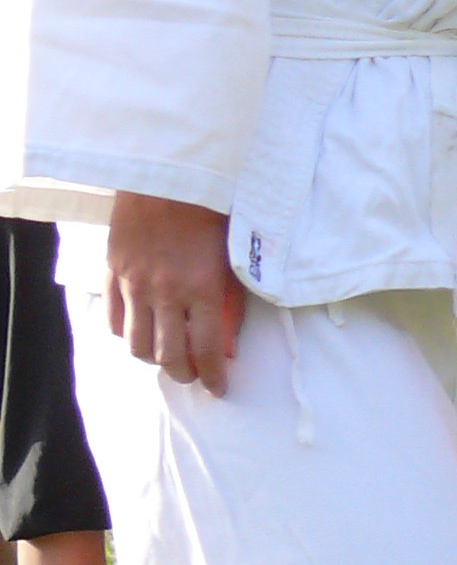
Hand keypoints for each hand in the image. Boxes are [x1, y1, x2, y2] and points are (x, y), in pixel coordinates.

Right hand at [105, 192, 246, 392]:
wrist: (168, 175)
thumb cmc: (212, 213)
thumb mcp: (234, 258)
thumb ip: (230, 301)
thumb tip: (227, 342)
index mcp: (202, 288)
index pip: (206, 350)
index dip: (213, 377)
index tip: (218, 388)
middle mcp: (166, 292)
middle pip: (167, 356)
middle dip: (184, 374)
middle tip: (193, 376)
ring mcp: (135, 283)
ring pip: (136, 344)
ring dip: (153, 358)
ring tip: (166, 357)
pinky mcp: (113, 272)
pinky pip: (114, 319)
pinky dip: (127, 334)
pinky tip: (141, 332)